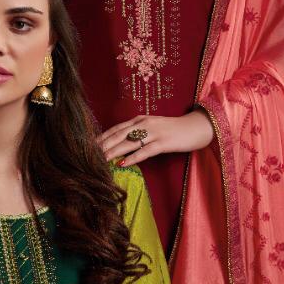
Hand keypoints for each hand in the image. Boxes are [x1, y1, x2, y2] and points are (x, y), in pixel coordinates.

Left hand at [97, 110, 213, 166]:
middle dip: (101, 146)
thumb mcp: (153, 128)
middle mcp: (143, 124)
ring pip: (128, 143)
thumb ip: (138, 133)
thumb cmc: (174, 130)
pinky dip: (133, 157)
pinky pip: (145, 150)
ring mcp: (153, 132)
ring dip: (112, 152)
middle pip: (117, 135)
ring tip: (99, 160)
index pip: (115, 129)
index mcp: (139, 120)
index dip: (100, 138)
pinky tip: (123, 163)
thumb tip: (121, 145)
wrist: (197, 127)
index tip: (86, 146)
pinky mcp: (163, 142)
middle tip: (87, 155)